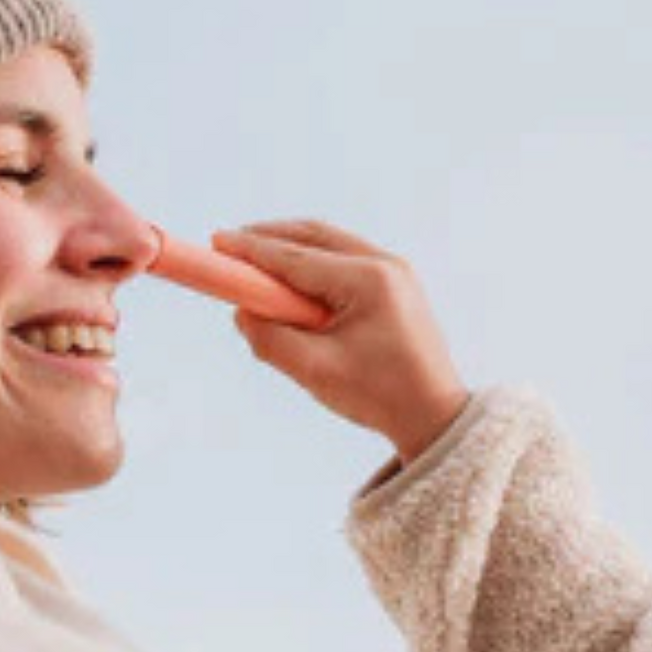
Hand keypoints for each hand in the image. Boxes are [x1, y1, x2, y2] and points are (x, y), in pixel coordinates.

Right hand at [215, 223, 468, 464]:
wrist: (435, 415)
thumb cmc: (380, 396)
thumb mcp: (315, 371)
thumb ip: (271, 340)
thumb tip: (242, 313)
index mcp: (368, 281)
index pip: (295, 256)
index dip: (251, 250)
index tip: (216, 243)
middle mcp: (385, 264)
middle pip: (313, 236)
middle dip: (268, 238)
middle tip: (229, 247)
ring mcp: (394, 271)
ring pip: (329, 243)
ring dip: (290, 247)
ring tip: (254, 264)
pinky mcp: (395, 284)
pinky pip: (345, 259)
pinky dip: (313, 262)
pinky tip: (291, 280)